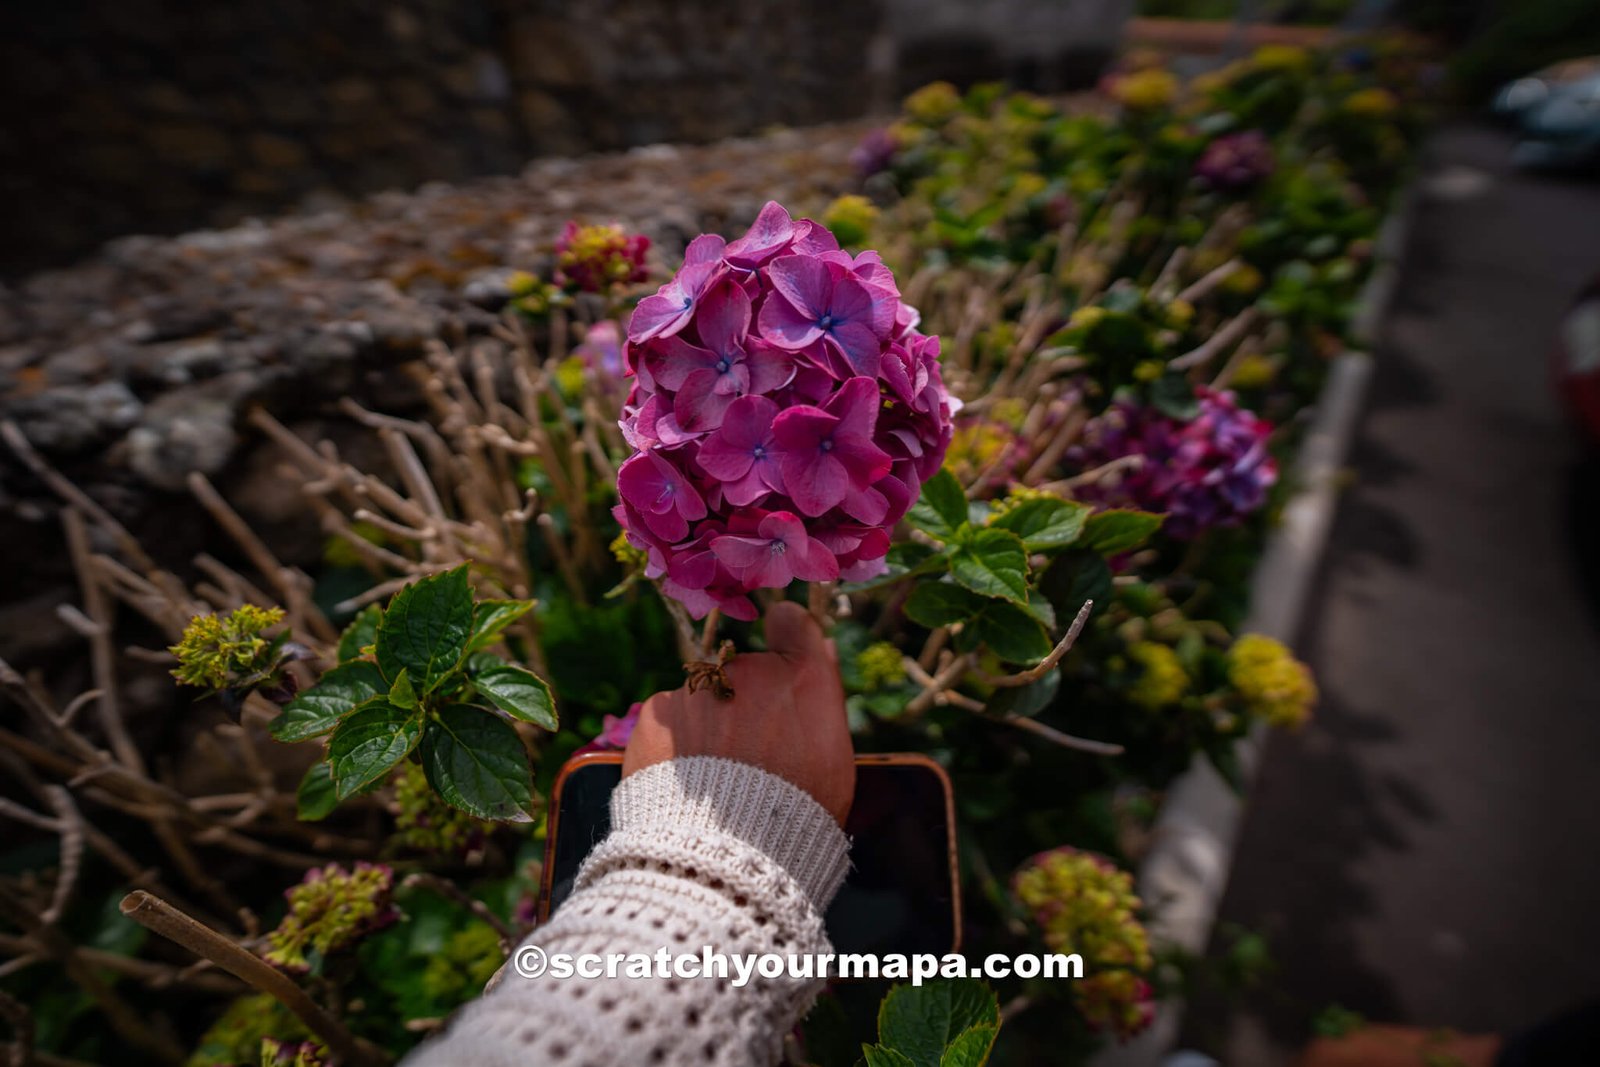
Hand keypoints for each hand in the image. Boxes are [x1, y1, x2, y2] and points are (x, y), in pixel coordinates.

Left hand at [622, 601, 854, 824]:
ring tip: (716, 779)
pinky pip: (669, 720)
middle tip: (750, 753)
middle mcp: (748, 670)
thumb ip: (822, 696)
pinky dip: (675, 742)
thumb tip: (821, 651)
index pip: (792, 622)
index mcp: (801, 677)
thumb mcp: (835, 758)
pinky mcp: (656, 714)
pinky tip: (687, 779)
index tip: (783, 658)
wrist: (726, 853)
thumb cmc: (797, 812)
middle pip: (745, 670)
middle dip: (746, 700)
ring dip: (709, 723)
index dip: (788, 637)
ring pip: (705, 697)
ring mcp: (698, 690)